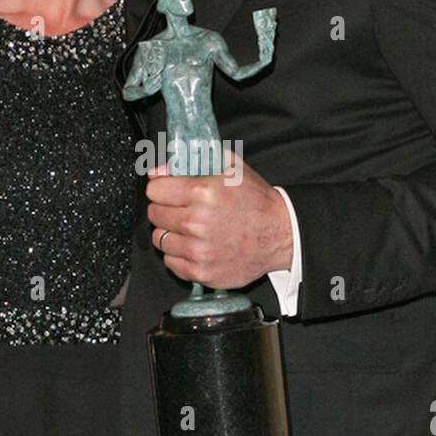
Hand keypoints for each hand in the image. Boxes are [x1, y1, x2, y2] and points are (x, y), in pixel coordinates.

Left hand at [147, 147, 293, 288]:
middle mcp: (197, 222)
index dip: (161, 189)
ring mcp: (198, 250)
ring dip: (171, 233)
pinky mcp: (202, 271)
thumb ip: (191, 163)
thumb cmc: (257, 201)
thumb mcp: (230, 168)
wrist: (280, 235)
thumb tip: (157, 172)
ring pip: (160, 240)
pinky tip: (195, 246)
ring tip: (190, 229)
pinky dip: (179, 255)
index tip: (167, 192)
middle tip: (181, 210)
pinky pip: (171, 262)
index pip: (154, 190)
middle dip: (165, 210)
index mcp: (202, 193)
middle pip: (155, 215)